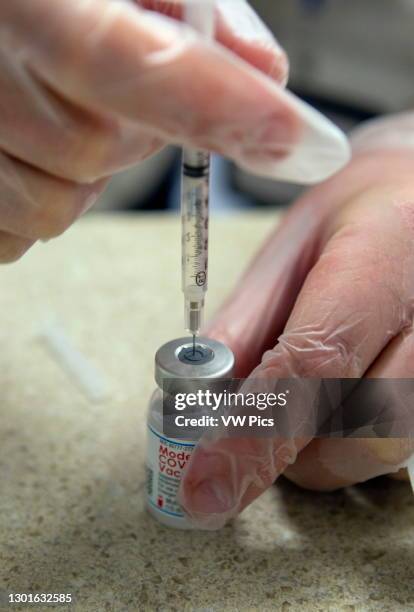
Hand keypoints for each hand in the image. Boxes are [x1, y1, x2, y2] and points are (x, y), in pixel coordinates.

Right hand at [0, 0, 347, 261]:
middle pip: (93, 151)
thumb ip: (192, 10)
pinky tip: (35, 153)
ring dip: (88, 176)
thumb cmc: (47, 3)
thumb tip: (265, 74)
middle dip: (134, 135)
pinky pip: (19, 234)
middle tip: (124, 98)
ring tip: (69, 119)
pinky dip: (47, 201)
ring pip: (56, 207)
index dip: (213, 104)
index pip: (127, 61)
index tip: (295, 140)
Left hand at [180, 112, 413, 528]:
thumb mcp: (291, 245)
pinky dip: (354, 441)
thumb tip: (200, 396)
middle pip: (362, 428)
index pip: (317, 360)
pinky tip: (342, 397)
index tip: (204, 486)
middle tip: (253, 420)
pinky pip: (402, 441)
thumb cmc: (356, 214)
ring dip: (322, 451)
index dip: (253, 432)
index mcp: (383, 254)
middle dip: (288, 450)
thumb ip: (248, 320)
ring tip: (303, 399)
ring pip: (385, 449)